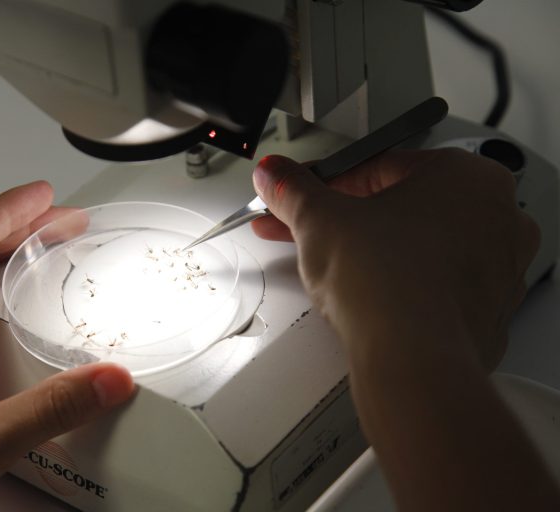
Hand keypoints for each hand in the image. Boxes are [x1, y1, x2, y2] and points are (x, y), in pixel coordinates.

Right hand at [251, 149, 538, 369]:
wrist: (413, 361)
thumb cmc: (391, 284)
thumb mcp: (320, 220)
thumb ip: (294, 189)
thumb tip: (277, 175)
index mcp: (468, 177)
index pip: (379, 167)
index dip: (328, 184)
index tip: (305, 194)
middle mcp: (497, 218)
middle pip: (400, 207)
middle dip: (346, 218)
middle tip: (310, 228)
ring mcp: (498, 268)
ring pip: (418, 246)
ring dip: (372, 249)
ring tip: (331, 263)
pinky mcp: (487, 311)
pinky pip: (433, 284)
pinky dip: (400, 284)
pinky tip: (367, 294)